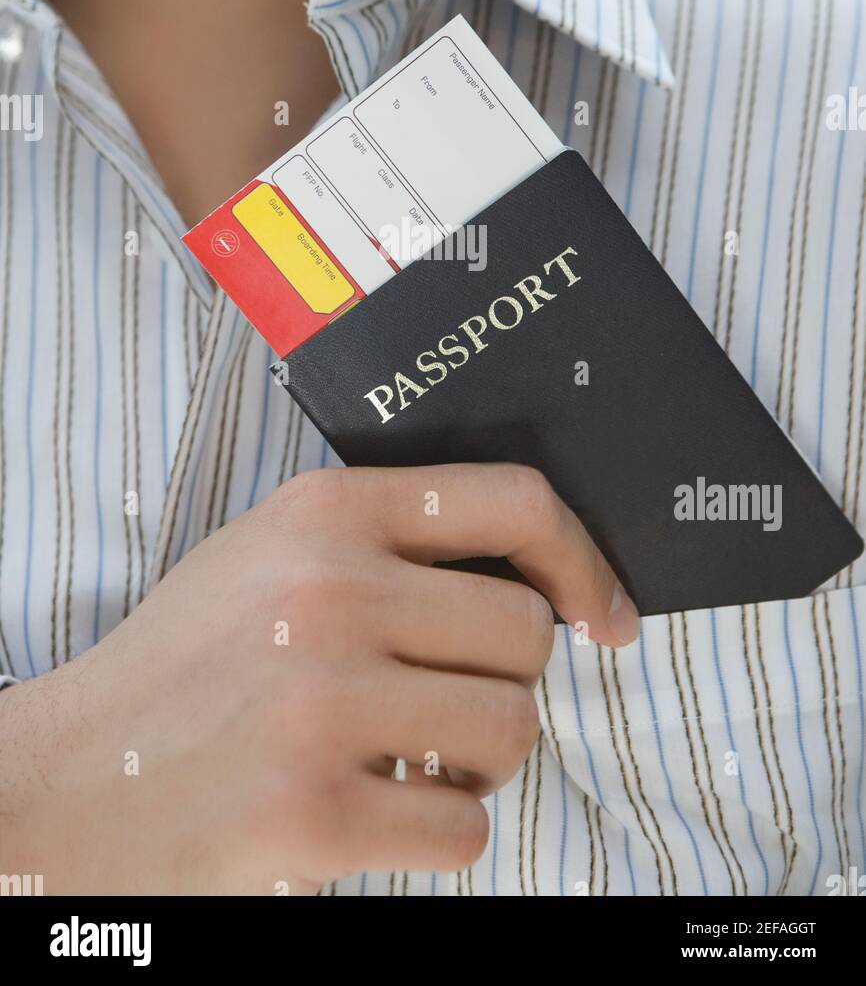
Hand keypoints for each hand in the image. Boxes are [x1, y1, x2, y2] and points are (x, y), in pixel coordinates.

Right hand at [0, 462, 638, 894]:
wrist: (69, 782)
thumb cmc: (185, 667)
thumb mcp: (268, 556)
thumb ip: (385, 544)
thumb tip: (537, 580)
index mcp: (324, 512)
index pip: (514, 502)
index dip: (582, 559)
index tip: (602, 614)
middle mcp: (329, 592)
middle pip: (528, 636)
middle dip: (504, 684)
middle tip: (445, 706)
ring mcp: (322, 703)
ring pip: (513, 731)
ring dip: (479, 761)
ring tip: (407, 759)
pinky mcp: (314, 812)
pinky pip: (467, 827)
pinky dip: (438, 833)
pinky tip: (375, 811)